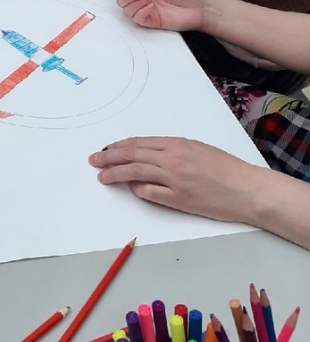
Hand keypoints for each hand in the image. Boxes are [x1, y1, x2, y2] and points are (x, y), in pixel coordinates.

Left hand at [88, 136, 261, 222]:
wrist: (247, 189)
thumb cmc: (226, 168)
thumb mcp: (197, 149)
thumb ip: (172, 150)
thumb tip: (147, 156)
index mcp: (177, 143)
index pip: (139, 142)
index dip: (119, 145)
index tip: (106, 148)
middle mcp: (173, 158)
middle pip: (132, 154)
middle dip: (109, 156)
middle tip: (94, 159)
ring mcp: (175, 179)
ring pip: (136, 172)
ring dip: (115, 173)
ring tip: (102, 176)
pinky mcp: (179, 199)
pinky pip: (150, 193)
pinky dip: (138, 190)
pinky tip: (130, 189)